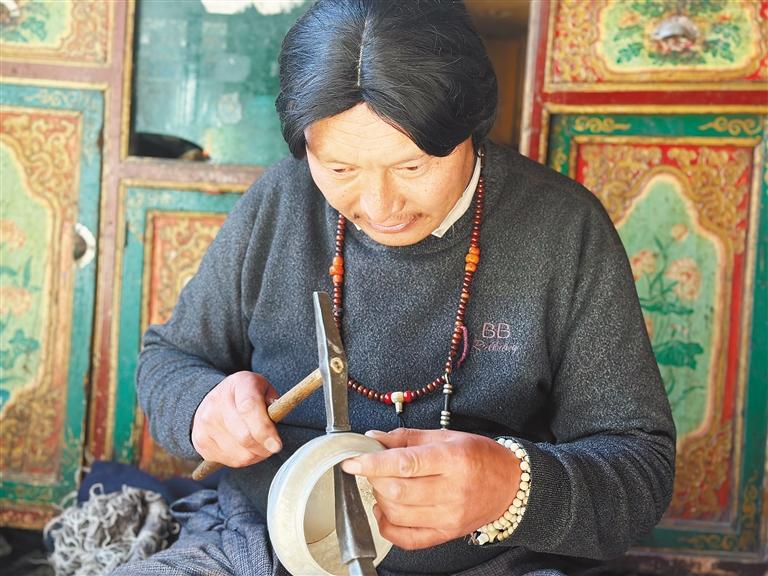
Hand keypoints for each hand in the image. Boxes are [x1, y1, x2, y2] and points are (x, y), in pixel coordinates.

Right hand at [191, 371, 281, 466]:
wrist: (213, 399)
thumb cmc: (246, 395)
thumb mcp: (264, 389)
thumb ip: (274, 405)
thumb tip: (274, 430)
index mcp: (239, 383)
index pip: (249, 408)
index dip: (264, 430)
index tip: (276, 445)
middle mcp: (217, 402)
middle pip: (244, 436)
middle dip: (264, 448)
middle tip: (273, 447)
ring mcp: (205, 422)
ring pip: (239, 453)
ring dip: (255, 455)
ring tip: (259, 445)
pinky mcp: (201, 441)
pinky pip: (229, 460)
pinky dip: (243, 459)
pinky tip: (245, 449)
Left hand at [341, 428, 520, 549]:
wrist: (511, 486)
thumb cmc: (479, 457)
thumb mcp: (446, 437)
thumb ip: (407, 438)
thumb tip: (374, 438)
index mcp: (452, 459)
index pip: (404, 463)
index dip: (373, 463)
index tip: (352, 460)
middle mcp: (451, 491)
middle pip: (397, 491)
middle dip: (374, 478)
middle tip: (372, 467)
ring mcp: (449, 516)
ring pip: (398, 514)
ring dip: (379, 498)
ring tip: (383, 484)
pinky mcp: (446, 534)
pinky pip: (406, 538)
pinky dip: (387, 525)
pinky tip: (385, 510)